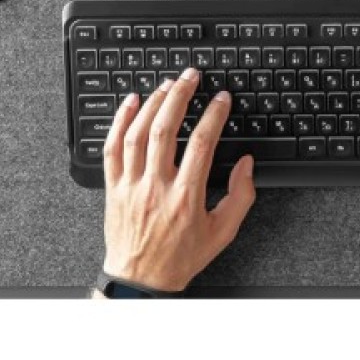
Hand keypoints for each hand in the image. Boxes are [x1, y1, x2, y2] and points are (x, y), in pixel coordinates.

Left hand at [98, 70, 255, 293]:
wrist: (140, 281)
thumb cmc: (180, 257)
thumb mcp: (223, 232)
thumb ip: (240, 196)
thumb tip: (247, 164)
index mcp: (186, 196)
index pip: (202, 143)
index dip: (214, 115)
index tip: (221, 99)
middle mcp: (156, 187)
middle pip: (165, 129)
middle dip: (180, 96)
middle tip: (191, 77)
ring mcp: (131, 186)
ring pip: (137, 134)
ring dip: (153, 103)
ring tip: (167, 85)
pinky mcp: (113, 188)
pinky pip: (111, 148)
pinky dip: (119, 121)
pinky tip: (130, 102)